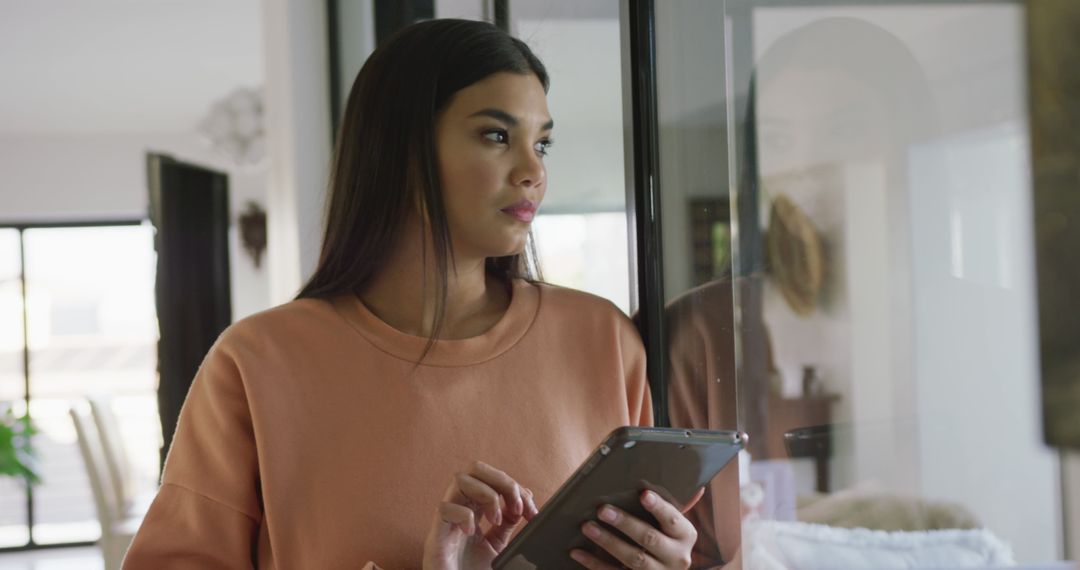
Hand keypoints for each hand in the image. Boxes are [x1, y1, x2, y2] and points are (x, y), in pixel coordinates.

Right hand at [422, 461, 538, 569]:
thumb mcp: (496, 546)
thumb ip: (506, 525)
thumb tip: (521, 506)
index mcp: (473, 508)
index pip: (493, 480)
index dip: (516, 489)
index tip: (532, 511)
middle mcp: (459, 508)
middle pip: (475, 468)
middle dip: (502, 480)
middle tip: (517, 505)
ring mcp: (446, 521)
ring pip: (459, 479)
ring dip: (486, 494)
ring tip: (496, 519)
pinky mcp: (435, 536)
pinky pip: (444, 509)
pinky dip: (464, 515)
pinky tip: (472, 532)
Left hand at [570, 489, 700, 568]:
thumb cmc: (667, 541)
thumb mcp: (676, 527)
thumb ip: (678, 507)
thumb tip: (696, 487)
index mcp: (685, 536)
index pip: (673, 519)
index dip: (659, 507)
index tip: (643, 494)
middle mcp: (676, 557)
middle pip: (649, 538)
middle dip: (625, 523)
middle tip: (602, 509)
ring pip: (632, 558)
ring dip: (608, 542)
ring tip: (587, 527)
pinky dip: (594, 563)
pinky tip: (577, 552)